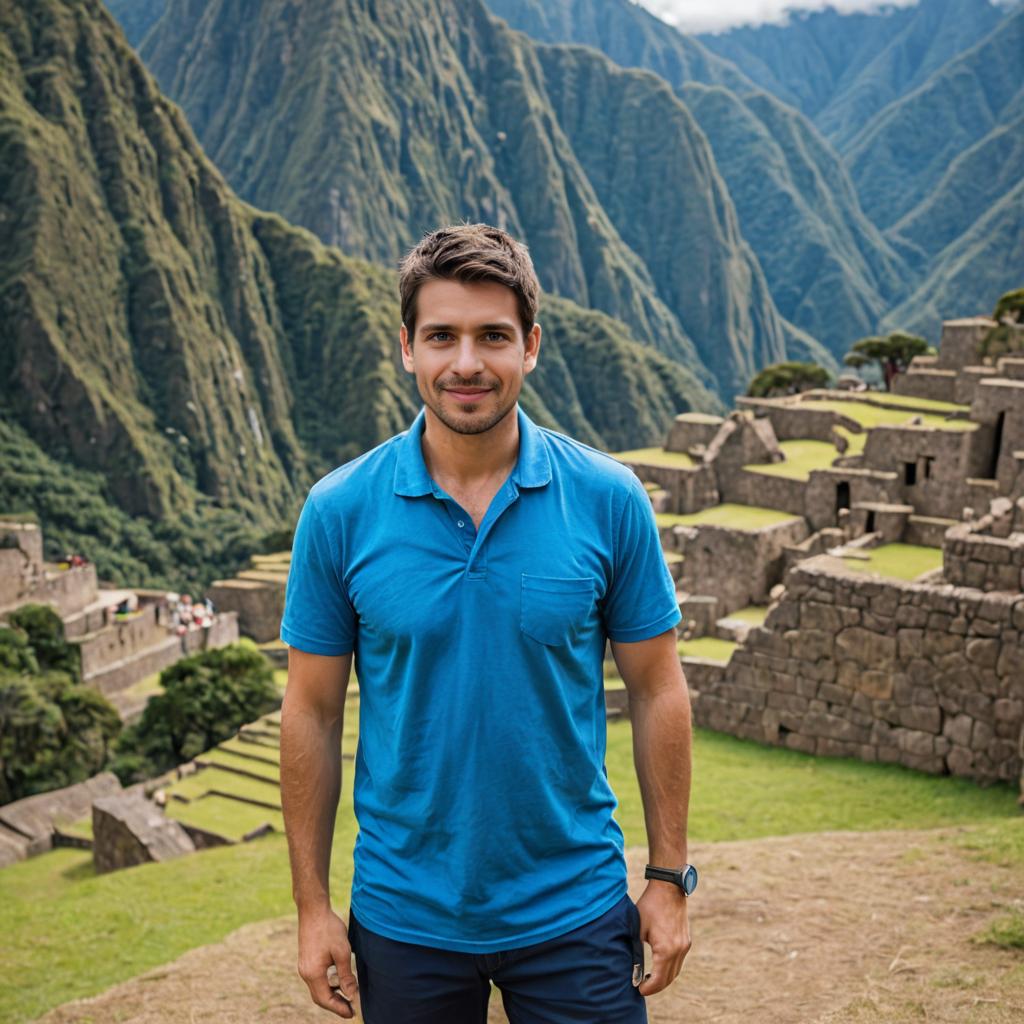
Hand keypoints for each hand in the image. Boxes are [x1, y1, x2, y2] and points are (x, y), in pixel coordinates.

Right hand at [296, 906, 360, 1017]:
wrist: (313, 911)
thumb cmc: (329, 929)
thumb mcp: (342, 951)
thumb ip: (346, 975)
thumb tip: (352, 994)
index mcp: (313, 973)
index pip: (325, 1000)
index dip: (339, 1008)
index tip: (352, 1013)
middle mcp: (305, 973)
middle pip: (319, 998)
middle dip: (335, 1005)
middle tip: (350, 1008)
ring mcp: (304, 967)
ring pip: (317, 989)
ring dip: (331, 995)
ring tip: (347, 996)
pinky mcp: (305, 961)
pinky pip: (315, 980)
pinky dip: (326, 985)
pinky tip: (337, 980)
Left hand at [634, 881, 691, 996]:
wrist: (668, 888)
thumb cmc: (650, 906)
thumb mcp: (637, 928)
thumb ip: (635, 950)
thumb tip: (631, 968)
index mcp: (666, 950)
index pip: (659, 979)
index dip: (648, 988)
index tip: (638, 990)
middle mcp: (679, 950)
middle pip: (669, 978)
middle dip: (656, 986)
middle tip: (642, 987)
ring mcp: (684, 945)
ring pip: (676, 971)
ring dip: (664, 979)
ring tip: (650, 979)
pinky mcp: (686, 941)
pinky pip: (679, 961)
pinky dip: (670, 968)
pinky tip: (659, 966)